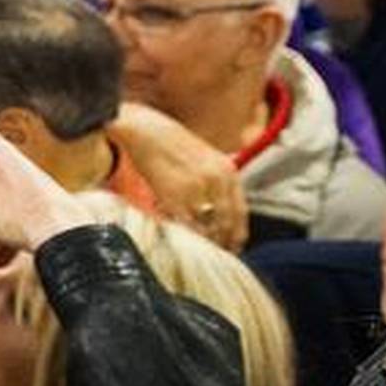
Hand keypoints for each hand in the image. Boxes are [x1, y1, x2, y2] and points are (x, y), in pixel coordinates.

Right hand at [111, 103, 246, 248]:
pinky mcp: (175, 195)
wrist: (145, 130)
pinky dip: (186, 236)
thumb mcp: (204, 158)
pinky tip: (182, 239)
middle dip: (222, 242)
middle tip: (215, 255)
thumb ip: (215, 182)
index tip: (232, 246)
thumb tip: (215, 211)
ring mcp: (197, 188)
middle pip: (226, 223)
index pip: (240, 212)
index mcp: (228, 171)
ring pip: (208, 227)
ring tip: (198, 250)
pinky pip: (186, 225)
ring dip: (204, 242)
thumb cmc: (169, 143)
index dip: (237, 234)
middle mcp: (217, 180)